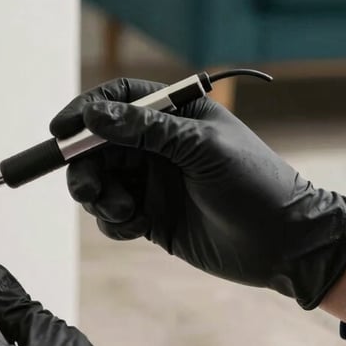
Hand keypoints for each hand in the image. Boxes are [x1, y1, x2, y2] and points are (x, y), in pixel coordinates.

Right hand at [51, 79, 345, 309]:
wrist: (285, 245)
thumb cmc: (256, 185)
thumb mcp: (202, 150)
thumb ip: (147, 130)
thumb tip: (94, 114)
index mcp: (176, 116)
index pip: (118, 99)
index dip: (85, 110)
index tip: (61, 130)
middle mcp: (160, 145)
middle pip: (98, 144)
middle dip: (84, 164)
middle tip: (86, 187)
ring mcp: (154, 181)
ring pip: (101, 180)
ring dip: (98, 195)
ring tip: (122, 209)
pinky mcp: (151, 216)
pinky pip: (112, 214)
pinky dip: (112, 220)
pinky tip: (133, 226)